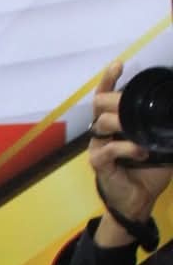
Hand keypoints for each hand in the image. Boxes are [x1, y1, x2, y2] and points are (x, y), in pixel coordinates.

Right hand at [89, 56, 172, 241]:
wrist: (138, 201)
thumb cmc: (148, 169)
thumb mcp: (161, 143)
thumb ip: (164, 128)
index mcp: (116, 124)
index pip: (108, 97)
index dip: (110, 79)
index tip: (119, 64)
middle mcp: (103, 132)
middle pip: (100, 105)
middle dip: (112, 97)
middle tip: (124, 95)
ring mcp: (99, 147)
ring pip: (102, 124)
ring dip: (121, 122)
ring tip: (137, 127)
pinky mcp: (99, 163)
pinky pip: (109, 150)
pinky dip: (127, 148)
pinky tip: (141, 150)